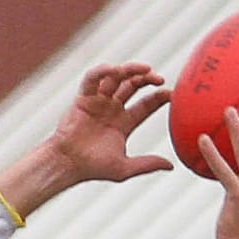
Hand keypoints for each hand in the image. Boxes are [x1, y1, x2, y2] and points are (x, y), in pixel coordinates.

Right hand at [45, 62, 172, 186]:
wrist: (67, 164)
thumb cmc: (92, 168)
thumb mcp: (125, 168)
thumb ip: (147, 164)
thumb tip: (171, 165)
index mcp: (123, 123)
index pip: (146, 104)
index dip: (159, 97)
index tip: (170, 93)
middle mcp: (111, 109)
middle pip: (133, 85)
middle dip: (147, 79)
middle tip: (158, 78)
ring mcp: (98, 102)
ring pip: (117, 78)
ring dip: (130, 70)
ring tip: (144, 69)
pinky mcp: (83, 97)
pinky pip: (93, 78)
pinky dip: (103, 70)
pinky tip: (115, 69)